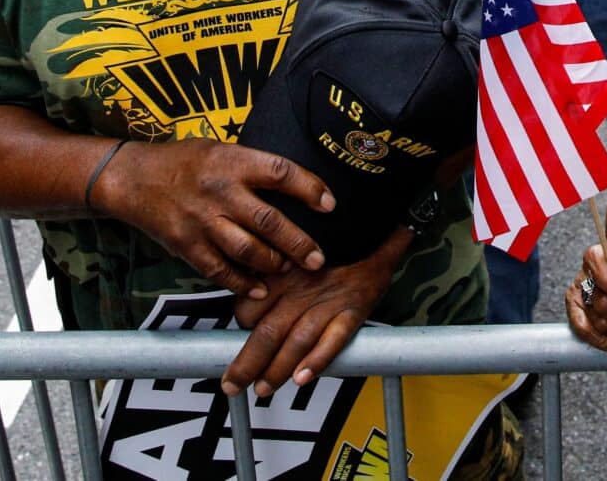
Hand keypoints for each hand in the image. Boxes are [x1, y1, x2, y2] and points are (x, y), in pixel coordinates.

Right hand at [90, 138, 334, 298]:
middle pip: (268, 220)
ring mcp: (201, 221)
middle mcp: (219, 191)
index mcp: (231, 161)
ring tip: (288, 269)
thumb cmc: (183, 161)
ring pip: (246, 249)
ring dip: (273, 264)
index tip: (330, 204)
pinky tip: (259, 289)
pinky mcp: (186, 245)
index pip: (279, 173)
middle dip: (298, 243)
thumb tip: (297, 183)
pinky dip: (241, 283)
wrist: (133, 179)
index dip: (309, 188)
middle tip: (318, 259)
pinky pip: (219, 270)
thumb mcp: (220, 149)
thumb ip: (253, 166)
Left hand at [223, 228, 408, 397]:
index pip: (248, 308)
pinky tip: (303, 378)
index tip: (238, 339)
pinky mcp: (354, 308)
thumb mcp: (292, 235)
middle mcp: (300, 288)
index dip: (240, 328)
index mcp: (282, 269)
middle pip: (265, 332)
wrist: (374, 216)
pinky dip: (318, 360)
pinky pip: (334, 339)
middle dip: (245, 365)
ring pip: (295, 342)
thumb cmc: (333, 227)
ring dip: (276, 370)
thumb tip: (249, 281)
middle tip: (231, 385)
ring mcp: (327, 300)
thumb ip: (271, 260)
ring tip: (263, 389)